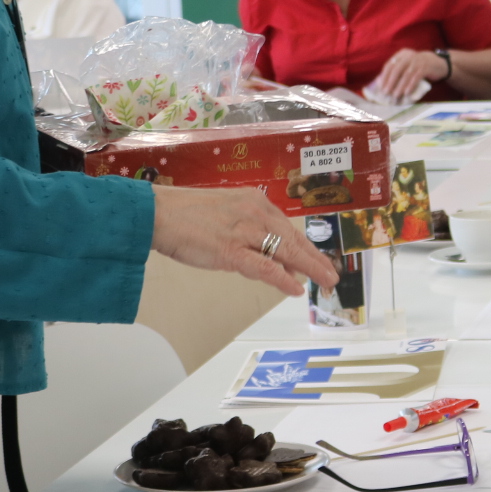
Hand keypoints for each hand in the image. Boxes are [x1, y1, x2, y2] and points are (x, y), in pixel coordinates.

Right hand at [150, 186, 338, 295]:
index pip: (288, 227)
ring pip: (286, 252)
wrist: (158, 213)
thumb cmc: (186, 215)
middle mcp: (255, 213)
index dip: (306, 247)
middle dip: (315, 259)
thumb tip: (270, 257)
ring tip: (325, 281)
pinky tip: (295, 288)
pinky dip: (282, 279)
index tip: (318, 259)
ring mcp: (245, 231)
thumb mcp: (226, 215)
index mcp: (255, 202)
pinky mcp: (231, 250)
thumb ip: (250, 233)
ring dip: (310, 268)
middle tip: (332, 274)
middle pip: (293, 239)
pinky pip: (265, 267)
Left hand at [372, 48, 446, 101]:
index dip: (384, 76)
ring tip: (395, 95)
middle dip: (390, 82)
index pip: (389, 65)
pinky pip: (416, 77)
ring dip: (400, 86)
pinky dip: (410, 85)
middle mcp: (409, 56)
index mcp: (402, 54)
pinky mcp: (426, 67)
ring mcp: (418, 61)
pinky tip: (406, 93)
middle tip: (386, 93)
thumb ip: (397, 72)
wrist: (439, 64)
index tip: (380, 87)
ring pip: (406, 74)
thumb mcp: (408, 66)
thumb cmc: (420, 67)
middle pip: (396, 69)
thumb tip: (382, 83)